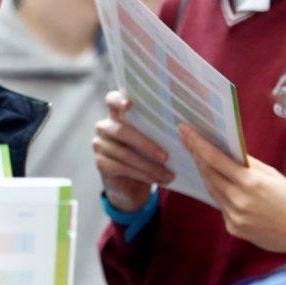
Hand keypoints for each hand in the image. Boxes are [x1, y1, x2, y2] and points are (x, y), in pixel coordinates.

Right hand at [93, 90, 174, 212]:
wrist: (131, 184)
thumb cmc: (147, 154)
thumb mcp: (152, 138)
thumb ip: (157, 127)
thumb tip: (185, 125)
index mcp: (117, 114)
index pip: (112, 100)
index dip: (119, 100)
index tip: (130, 104)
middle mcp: (105, 126)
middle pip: (122, 131)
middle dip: (146, 144)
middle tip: (166, 156)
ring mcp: (100, 145)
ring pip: (125, 154)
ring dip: (149, 166)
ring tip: (169, 174)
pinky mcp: (101, 164)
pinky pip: (122, 168)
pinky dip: (143, 175)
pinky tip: (158, 180)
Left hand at [179, 124, 285, 255]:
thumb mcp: (272, 174)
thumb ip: (247, 164)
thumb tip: (226, 150)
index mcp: (250, 182)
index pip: (215, 159)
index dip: (197, 143)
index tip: (185, 130)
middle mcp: (239, 200)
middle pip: (208, 174)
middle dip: (197, 156)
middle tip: (187, 141)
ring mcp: (235, 217)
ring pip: (212, 190)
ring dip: (206, 174)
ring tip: (200, 159)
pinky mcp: (234, 228)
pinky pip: (222, 207)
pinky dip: (221, 195)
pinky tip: (221, 185)